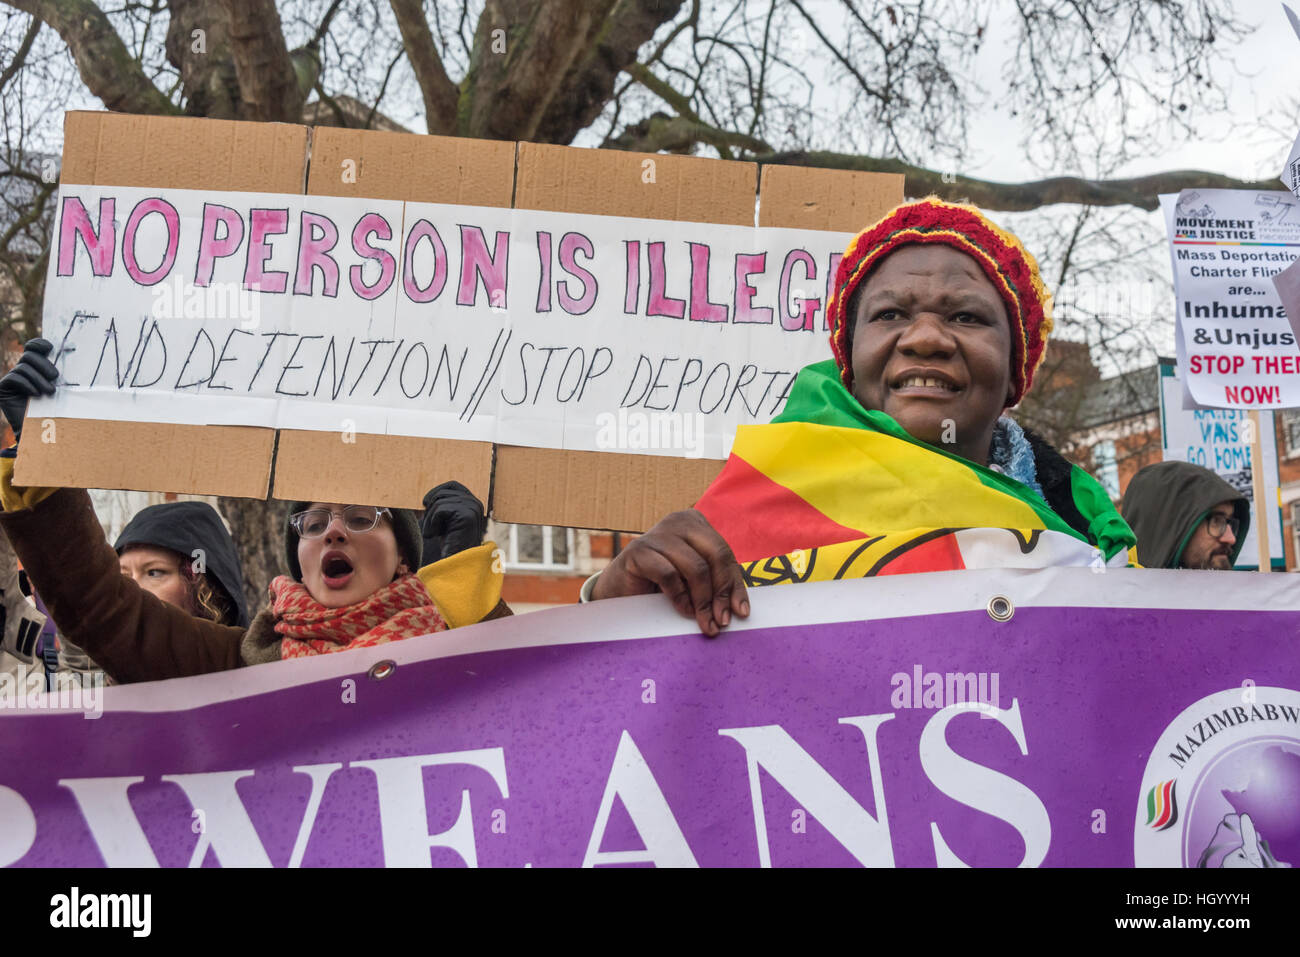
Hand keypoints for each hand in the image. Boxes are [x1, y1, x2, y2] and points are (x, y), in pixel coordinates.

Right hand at [0, 338, 56, 445]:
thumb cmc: (56, 409)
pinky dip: (26, 384)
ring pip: (23, 367)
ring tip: (50, 392)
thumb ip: (61, 375)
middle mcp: (22, 371)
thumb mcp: (61, 389)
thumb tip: (71, 354)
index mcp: (36, 367)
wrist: (42, 431)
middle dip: (43, 364)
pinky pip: (13, 378)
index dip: (39, 344)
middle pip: (29, 356)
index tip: (50, 347)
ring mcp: (12, 379)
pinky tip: (35, 394)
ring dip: (38, 379)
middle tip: (55, 377)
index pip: (33, 347)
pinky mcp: (3, 389)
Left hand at [419, 481, 486, 563]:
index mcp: (473, 502)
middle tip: (429, 525)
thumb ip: (441, 506)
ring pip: (439, 501)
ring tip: (432, 533)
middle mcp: (475, 502)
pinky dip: (432, 523)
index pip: (453, 484)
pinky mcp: (467, 514)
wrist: (457, 563)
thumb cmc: (449, 543)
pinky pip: (440, 509)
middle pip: (444, 492)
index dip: (437, 491)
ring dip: (430, 518)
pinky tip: (435, 535)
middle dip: (431, 507)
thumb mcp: (445, 521)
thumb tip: (425, 497)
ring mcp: (473, 507)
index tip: (425, 503)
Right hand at [591, 509, 748, 636]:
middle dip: (722, 592)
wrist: (618, 591)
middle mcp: (678, 522)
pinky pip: (670, 575)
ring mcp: (657, 534)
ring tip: (703, 622)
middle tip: (721, 621)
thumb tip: (740, 607)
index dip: (735, 585)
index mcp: (695, 524)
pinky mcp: (638, 551)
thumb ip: (714, 583)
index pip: (725, 553)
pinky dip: (680, 597)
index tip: (741, 613)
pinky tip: (683, 610)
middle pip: (716, 555)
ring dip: (703, 601)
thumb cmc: (659, 585)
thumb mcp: (692, 580)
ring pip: (696, 567)